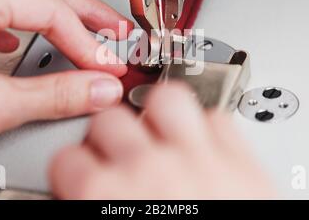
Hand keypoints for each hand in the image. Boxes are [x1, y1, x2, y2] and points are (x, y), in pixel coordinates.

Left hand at [0, 0, 132, 171]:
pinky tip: (20, 41)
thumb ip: (57, 95)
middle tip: (115, 31)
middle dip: (84, 13)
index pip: (53, 13)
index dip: (88, 43)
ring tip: (84, 31)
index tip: (108, 67)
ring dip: (55, 16)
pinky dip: (19, 25)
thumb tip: (100, 88)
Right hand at [50, 83, 274, 198]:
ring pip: (167, 100)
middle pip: (110, 121)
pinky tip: (204, 147)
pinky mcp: (241, 162)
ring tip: (161, 133)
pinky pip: (218, 119)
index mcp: (106, 197)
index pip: (67, 159)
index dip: (73, 168)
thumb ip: (91, 207)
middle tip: (120, 154)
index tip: (83, 173)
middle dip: (109, 137)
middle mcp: (148, 170)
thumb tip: (80, 198)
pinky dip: (209, 128)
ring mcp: (197, 159)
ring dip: (159, 114)